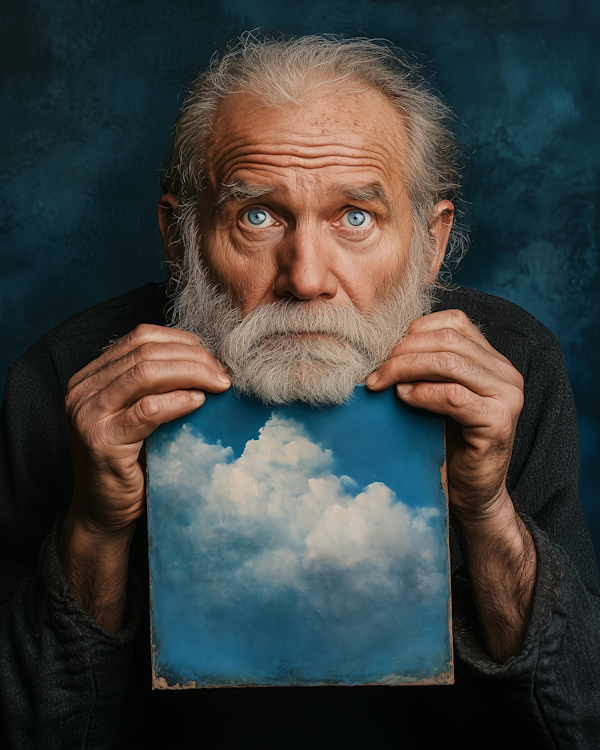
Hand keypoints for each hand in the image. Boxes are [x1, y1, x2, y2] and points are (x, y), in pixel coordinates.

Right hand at [59, 324, 229, 631]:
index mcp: (91, 375)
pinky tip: (200, 403)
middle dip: (194, 358)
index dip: (184, 341)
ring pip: (147, 373)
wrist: (104, 513)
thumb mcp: (140, 414)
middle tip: (225, 374)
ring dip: (192, 374)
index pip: (141, 337)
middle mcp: (82, 389)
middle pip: (146, 351)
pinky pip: (147, 410)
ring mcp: (87, 414)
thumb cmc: (131, 463)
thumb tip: (210, 359)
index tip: (215, 357)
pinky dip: (179, 401)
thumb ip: (159, 385)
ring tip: (220, 385)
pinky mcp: (101, 441)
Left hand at [367, 310, 533, 662]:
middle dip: (401, 351)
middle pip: (446, 339)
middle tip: (372, 371)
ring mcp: (507, 396)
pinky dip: (422, 393)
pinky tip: (402, 399)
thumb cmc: (447, 443)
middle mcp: (506, 372)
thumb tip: (378, 343)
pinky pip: (453, 395)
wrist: (472, 494)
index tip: (380, 351)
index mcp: (493, 359)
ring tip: (379, 383)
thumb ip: (424, 367)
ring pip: (448, 362)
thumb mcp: (436, 395)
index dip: (411, 331)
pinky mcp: (498, 421)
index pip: (452, 322)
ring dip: (404, 369)